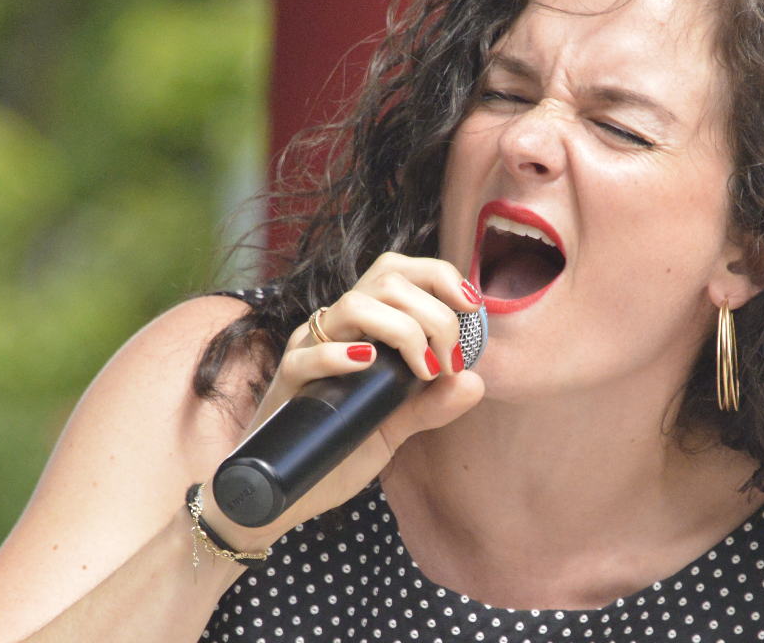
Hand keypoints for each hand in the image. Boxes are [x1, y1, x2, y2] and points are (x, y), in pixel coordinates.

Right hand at [202, 253, 485, 548]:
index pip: (397, 271)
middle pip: (386, 279)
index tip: (471, 306)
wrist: (286, 492)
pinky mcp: (287, 383)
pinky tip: (369, 366)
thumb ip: (431, 405)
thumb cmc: (337, 449)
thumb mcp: (393, 427)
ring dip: (403, 329)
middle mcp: (334, 329)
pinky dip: (343, 355)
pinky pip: (310, 355)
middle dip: (434, 313)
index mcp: (360, 327)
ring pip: (354, 304)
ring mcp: (307, 351)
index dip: (438, 276)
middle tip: (450, 361)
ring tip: (423, 370)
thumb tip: (476, 382)